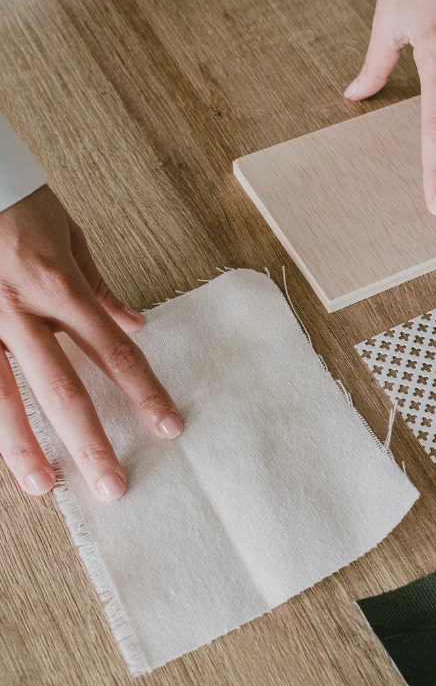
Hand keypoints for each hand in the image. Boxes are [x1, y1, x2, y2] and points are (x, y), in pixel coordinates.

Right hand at [0, 187, 181, 500]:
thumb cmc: (15, 199)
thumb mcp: (70, 236)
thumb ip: (99, 288)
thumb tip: (134, 323)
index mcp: (59, 286)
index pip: (114, 352)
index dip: (144, 392)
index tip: (168, 426)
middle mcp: (19, 310)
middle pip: (63, 387)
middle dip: (89, 440)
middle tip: (113, 485)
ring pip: (1, 397)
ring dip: (25, 446)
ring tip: (45, 487)